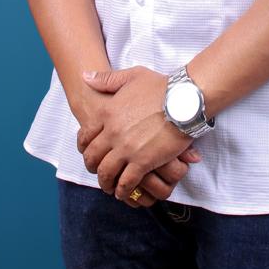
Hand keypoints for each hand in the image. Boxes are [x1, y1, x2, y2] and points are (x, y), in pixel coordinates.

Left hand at [78, 66, 201, 206]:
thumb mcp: (132, 76)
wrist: (184, 100)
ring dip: (105, 183)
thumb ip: (106, 79)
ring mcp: (126, 148)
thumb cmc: (161, 87)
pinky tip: (124, 192)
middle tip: (98, 172)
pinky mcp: (142, 162)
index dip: (84, 147)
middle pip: (92, 157)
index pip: (85, 136)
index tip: (89, 152)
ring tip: (110, 187)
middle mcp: (112, 132)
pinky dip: (122, 190)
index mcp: (107, 112)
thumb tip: (85, 77)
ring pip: (106, 173)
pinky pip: (126, 182)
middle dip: (92, 167)